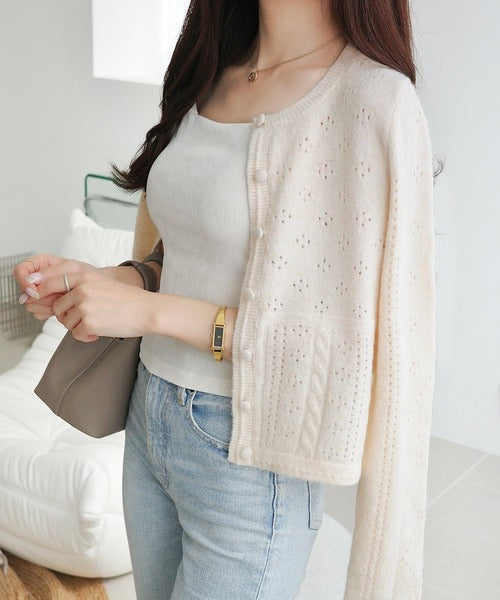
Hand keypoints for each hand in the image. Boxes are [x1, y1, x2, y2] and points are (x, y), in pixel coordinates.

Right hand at [12, 254, 101, 319]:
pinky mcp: (44, 305)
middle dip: (41, 297)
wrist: (99, 290)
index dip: (24, 282)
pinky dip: (49, 312)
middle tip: (59, 295)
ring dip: (46, 305)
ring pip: (30, 304)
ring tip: (63, 299)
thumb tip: (31, 280)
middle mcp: (38, 278)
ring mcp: (40, 293)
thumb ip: (51, 274)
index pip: (20, 271)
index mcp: (41, 263)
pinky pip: (38, 312)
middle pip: (24, 291)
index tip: (34, 292)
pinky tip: (62, 306)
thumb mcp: (73, 270)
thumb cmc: (89, 275)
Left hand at [34, 269, 153, 341]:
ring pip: (66, 321)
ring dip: (78, 326)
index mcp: (83, 276)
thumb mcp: (101, 283)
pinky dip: (85, 336)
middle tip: (82, 318)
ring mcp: (84, 306)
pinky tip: (99, 332)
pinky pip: (76, 334)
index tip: (33, 299)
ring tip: (96, 324)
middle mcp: (81, 289)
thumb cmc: (128, 299)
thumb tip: (56, 297)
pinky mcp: (89, 323)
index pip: (49, 283)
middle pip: (57, 307)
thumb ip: (79, 286)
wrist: (147, 310)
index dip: (40, 293)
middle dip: (65, 315)